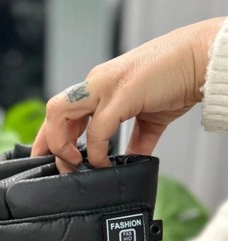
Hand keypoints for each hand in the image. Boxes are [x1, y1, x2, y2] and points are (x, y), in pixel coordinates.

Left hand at [32, 18, 223, 171]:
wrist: (201, 61)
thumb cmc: (176, 82)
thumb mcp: (149, 119)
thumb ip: (136, 142)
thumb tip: (129, 165)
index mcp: (99, 88)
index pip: (62, 112)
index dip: (49, 138)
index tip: (50, 162)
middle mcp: (96, 84)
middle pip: (53, 112)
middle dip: (50, 145)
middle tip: (66, 168)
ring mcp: (106, 86)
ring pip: (60, 112)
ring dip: (62, 144)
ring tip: (77, 163)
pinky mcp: (122, 93)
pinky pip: (98, 129)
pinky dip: (97, 151)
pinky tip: (105, 163)